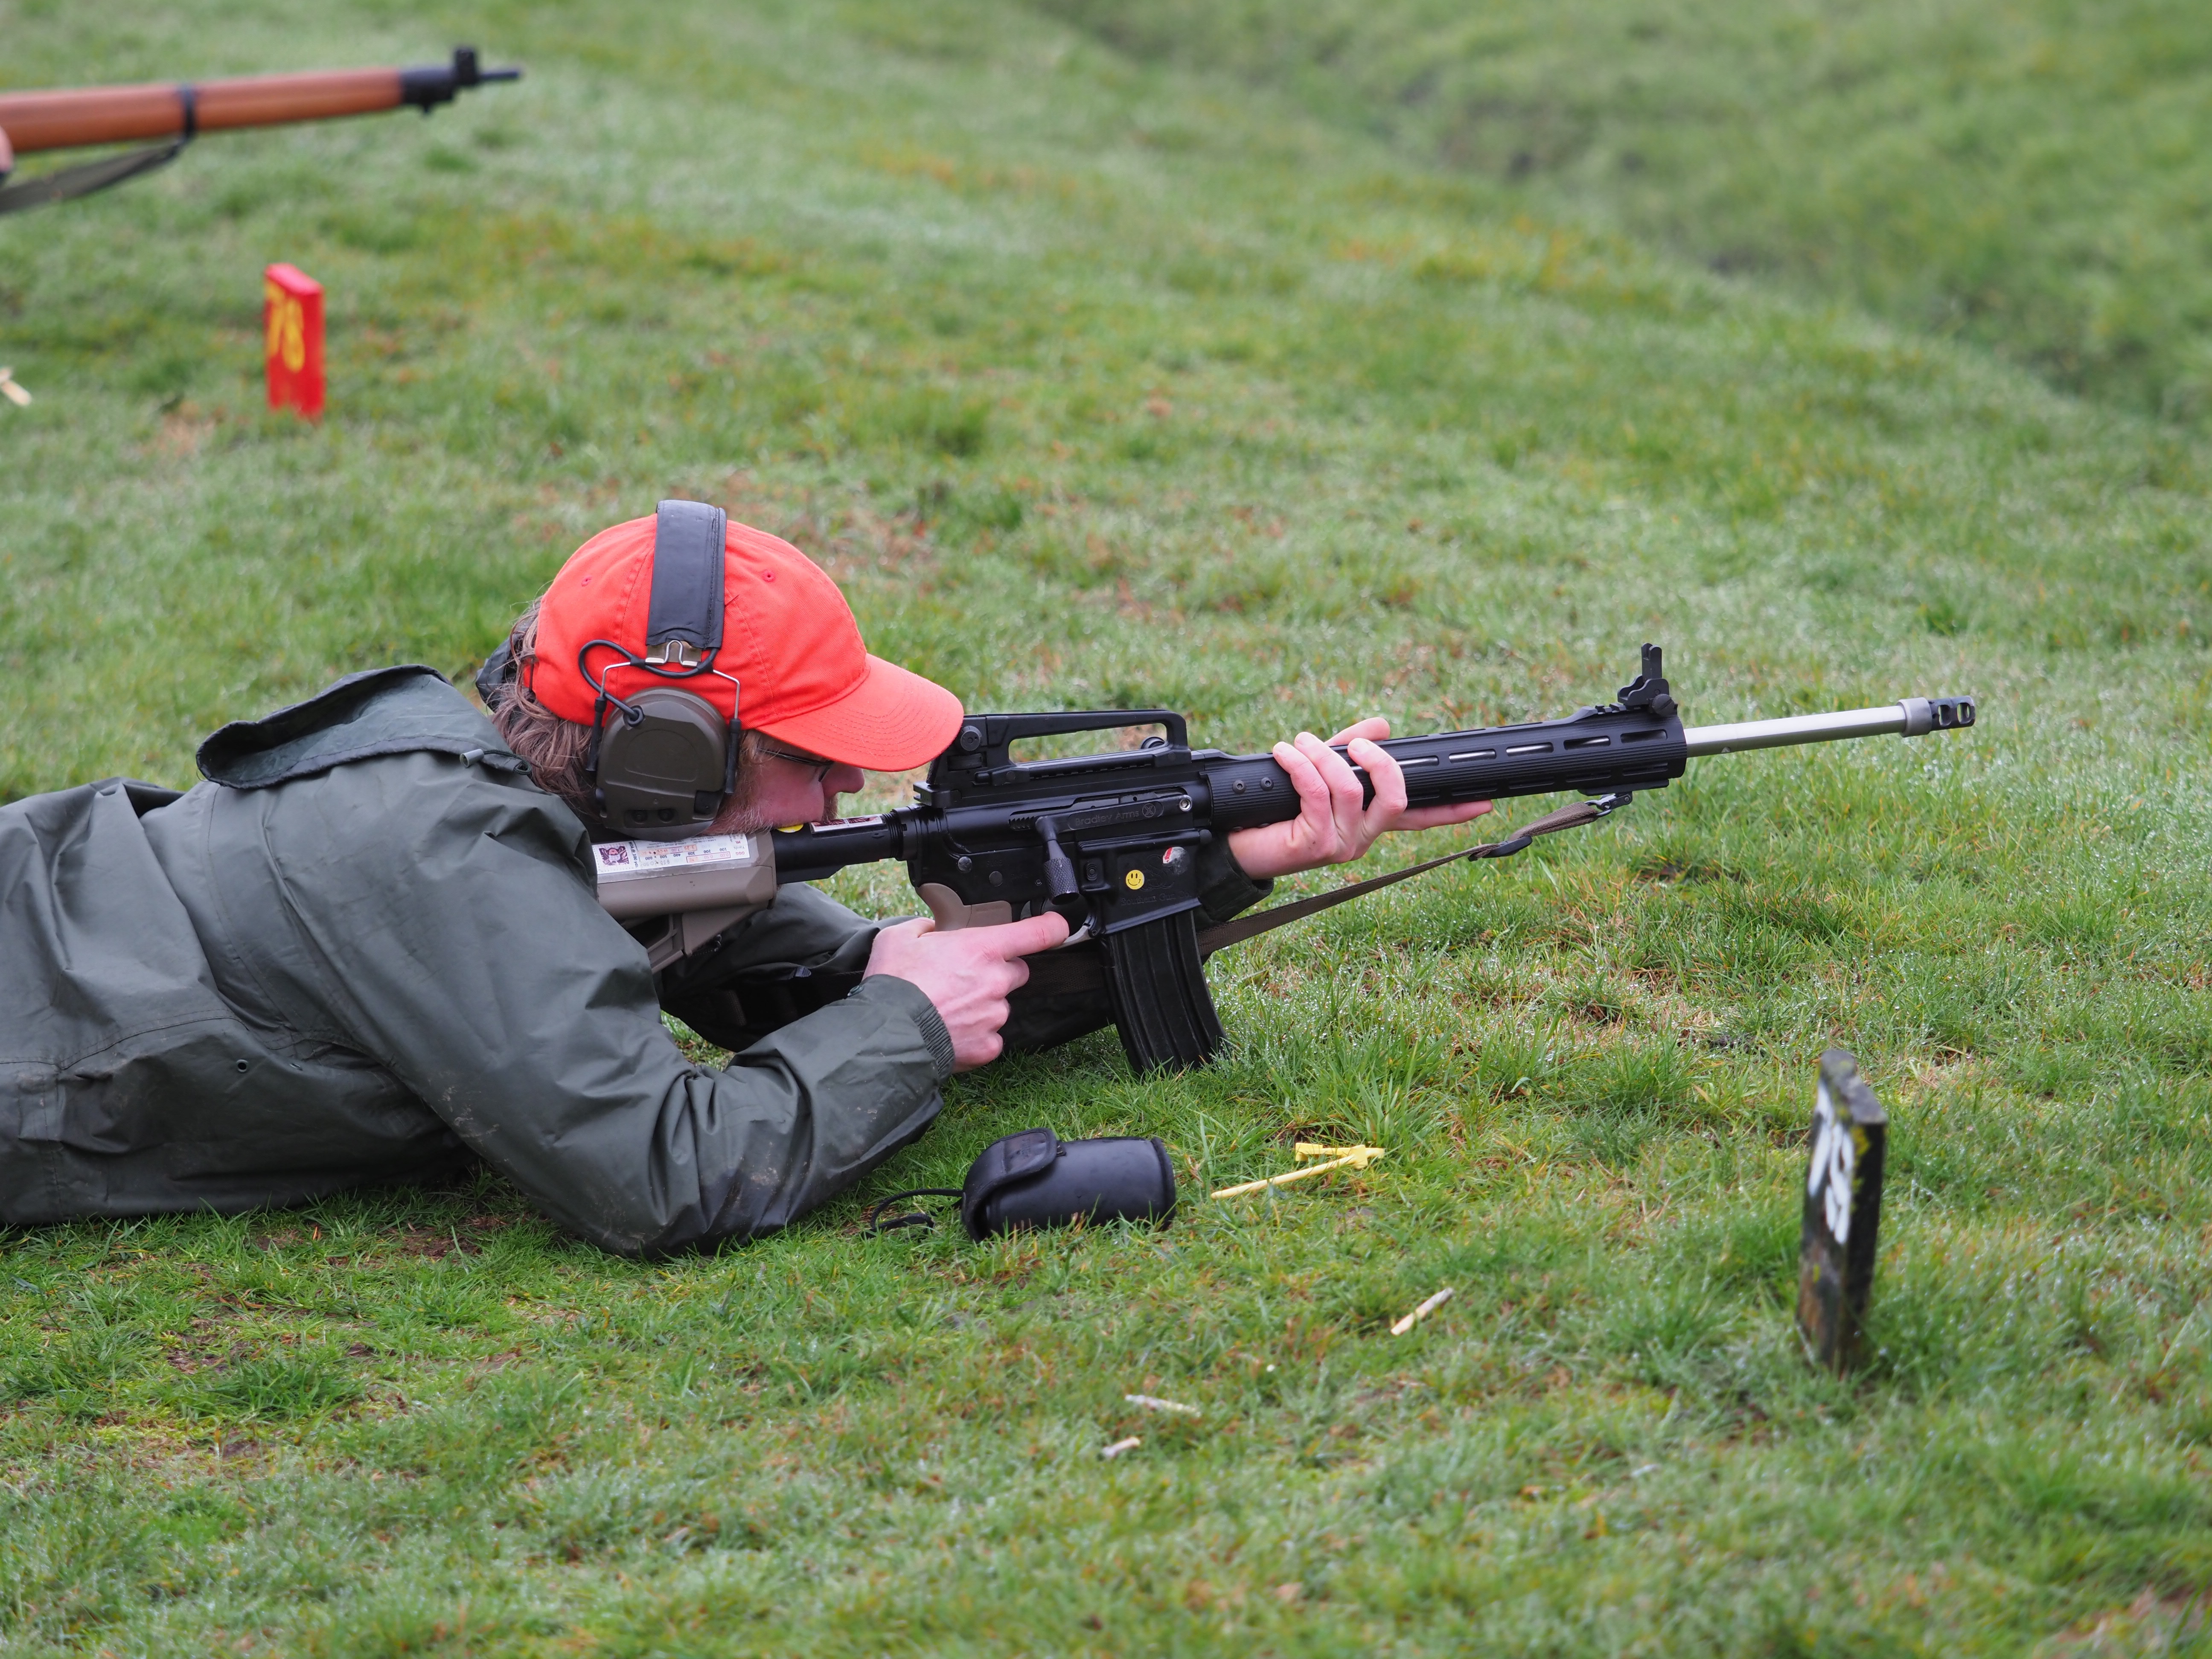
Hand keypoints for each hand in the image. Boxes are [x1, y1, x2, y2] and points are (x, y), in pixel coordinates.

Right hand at [864, 909, 1070, 1070]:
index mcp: (983, 948)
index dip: (1053, 927)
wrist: (885, 1035)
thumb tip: (933, 928)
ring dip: (983, 1004)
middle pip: (1017, 971)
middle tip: (964, 976)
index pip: (1039, 932)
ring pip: (1000, 1005)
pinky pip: (990, 1036)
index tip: (1056, 927)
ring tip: (948, 1007)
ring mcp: (995, 1015)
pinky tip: (950, 1029)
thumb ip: (925, 926)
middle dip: (997, 971)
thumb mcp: (899, 936)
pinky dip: (975, 1034)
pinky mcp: (988, 1045)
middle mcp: (997, 981)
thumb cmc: (894, 984)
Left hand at [1227, 717, 1490, 880]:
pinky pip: (1316, 792)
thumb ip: (1348, 750)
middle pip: (1396, 796)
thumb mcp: (1318, 771)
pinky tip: (1285, 752)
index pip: (1420, 817)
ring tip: (1298, 742)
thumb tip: (1383, 725)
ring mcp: (1341, 844)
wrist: (1235, 843)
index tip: (1483, 802)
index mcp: (1369, 821)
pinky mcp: (1315, 845)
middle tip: (1355, 745)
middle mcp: (1362, 837)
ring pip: (1348, 788)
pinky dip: (1300, 763)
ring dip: (1321, 755)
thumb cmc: (1274, 809)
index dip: (1452, 811)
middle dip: (1378, 761)